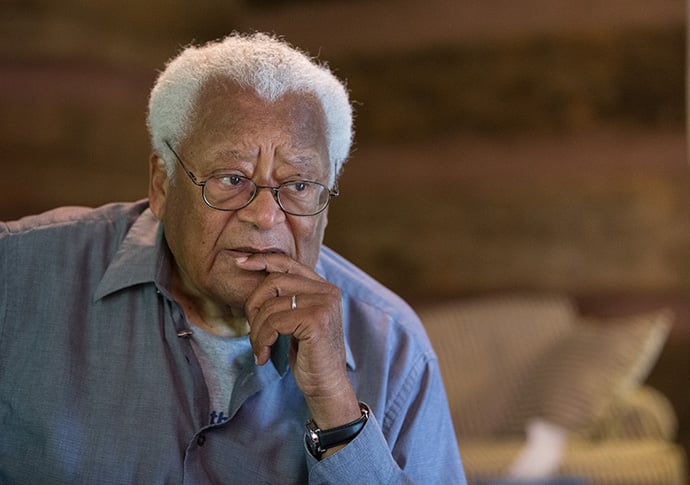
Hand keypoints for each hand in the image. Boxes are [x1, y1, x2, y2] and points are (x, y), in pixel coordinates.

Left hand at [235, 254, 360, 429]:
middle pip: (273, 282)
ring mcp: (323, 304)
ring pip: (270, 305)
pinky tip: (265, 355)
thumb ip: (286, 298)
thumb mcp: (297, 320)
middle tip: (252, 332)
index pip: (287, 263)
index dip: (261, 259)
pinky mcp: (316, 321)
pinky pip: (273, 322)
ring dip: (256, 331)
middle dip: (253, 306)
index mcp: (323, 287)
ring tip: (260, 349)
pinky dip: (262, 339)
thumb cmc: (308, 355)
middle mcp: (327, 291)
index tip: (239, 262)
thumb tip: (255, 275)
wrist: (327, 386)